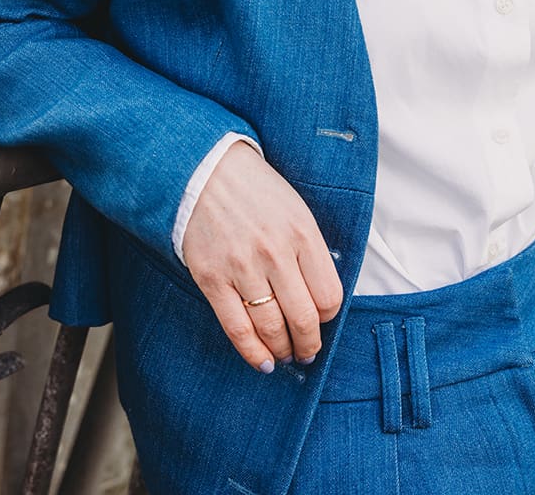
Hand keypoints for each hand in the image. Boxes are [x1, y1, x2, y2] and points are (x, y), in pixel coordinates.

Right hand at [181, 141, 342, 372]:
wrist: (206, 172)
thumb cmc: (256, 192)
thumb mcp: (296, 210)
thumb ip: (310, 252)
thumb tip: (322, 300)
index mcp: (302, 233)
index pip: (329, 297)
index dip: (328, 317)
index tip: (321, 320)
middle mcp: (275, 252)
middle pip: (304, 319)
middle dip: (309, 344)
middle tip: (308, 351)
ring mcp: (242, 267)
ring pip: (272, 329)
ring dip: (284, 351)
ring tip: (287, 355)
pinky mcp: (212, 279)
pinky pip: (237, 329)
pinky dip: (253, 353)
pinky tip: (263, 361)